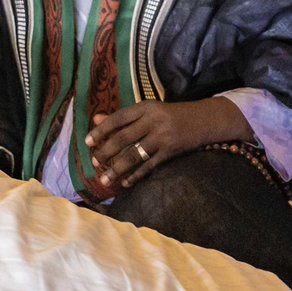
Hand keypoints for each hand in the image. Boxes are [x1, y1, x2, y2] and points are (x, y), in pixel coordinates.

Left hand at [84, 97, 252, 188]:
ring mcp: (163, 137)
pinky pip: (150, 166)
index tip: (87, 142)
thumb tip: (97, 119)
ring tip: (104, 179)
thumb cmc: (171, 114)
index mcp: (145, 108)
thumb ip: (123, 117)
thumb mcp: (148, 111)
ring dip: (118, 168)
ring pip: (135, 155)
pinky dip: (136, 175)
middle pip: (124, 138)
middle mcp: (153, 121)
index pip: (118, 119)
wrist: (204, 119)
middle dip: (106, 152)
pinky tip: (126, 182)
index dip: (101, 130)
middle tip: (93, 162)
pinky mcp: (171, 151)